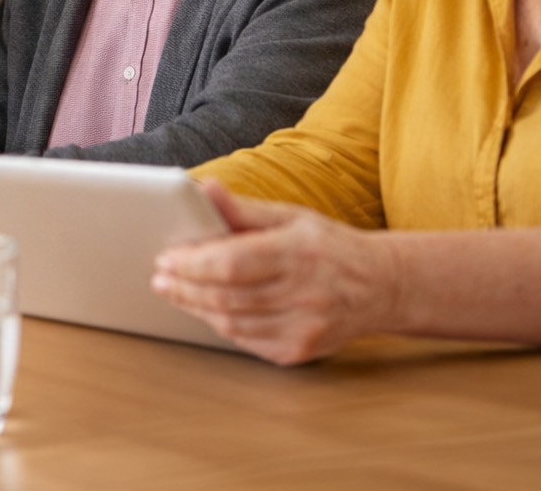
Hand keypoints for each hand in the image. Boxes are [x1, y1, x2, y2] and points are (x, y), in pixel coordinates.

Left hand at [149, 181, 395, 365]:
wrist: (381, 287)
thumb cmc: (328, 246)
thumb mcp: (291, 217)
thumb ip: (244, 209)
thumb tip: (204, 188)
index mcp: (298, 252)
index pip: (232, 262)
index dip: (193, 263)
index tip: (166, 257)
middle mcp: (303, 293)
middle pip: (226, 296)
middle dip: (184, 286)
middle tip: (159, 277)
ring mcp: (303, 328)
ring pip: (231, 323)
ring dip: (195, 307)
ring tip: (174, 291)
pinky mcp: (299, 352)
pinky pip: (246, 341)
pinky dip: (220, 324)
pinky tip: (206, 309)